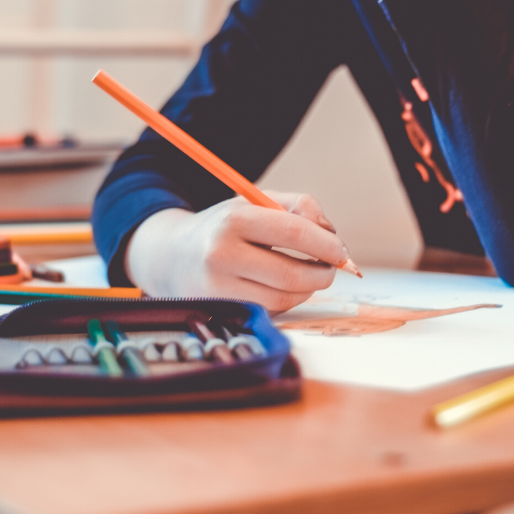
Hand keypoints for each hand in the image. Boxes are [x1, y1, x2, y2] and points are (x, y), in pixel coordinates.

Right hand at [124, 192, 349, 312]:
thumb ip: (300, 207)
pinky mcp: (221, 310)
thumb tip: (332, 236)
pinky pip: (270, 311)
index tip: (341, 251)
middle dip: (323, 273)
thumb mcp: (257, 203)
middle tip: (331, 267)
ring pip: (284, 299)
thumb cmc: (225, 227)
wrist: (171, 255)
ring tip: (308, 275)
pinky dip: (288, 301)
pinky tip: (284, 286)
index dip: (328, 245)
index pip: (295, 233)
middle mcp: (221, 255)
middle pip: (293, 274)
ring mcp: (219, 288)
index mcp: (234, 220)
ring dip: (308, 289)